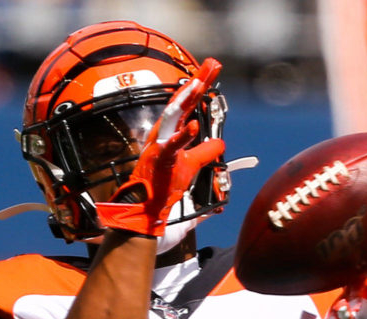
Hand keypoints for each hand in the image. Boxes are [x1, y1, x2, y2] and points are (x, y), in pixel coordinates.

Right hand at [96, 58, 226, 236]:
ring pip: (173, 116)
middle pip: (181, 103)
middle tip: (213, 65)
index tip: (212, 69)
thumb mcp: (191, 165)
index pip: (186, 104)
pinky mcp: (160, 159)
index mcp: (169, 132)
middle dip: (197, 83)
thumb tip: (220, 143)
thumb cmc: (164, 183)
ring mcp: (160, 144)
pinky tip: (195, 126)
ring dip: (186, 99)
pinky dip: (183, 136)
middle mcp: (163, 133)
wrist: (146, 205)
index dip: (199, 86)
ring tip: (199, 84)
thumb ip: (205, 152)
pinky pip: (172, 145)